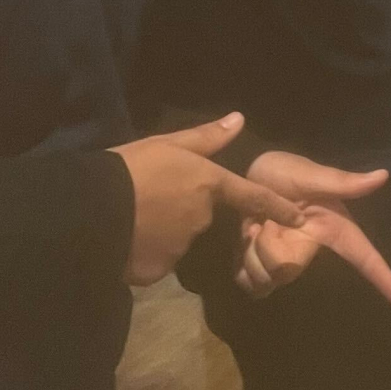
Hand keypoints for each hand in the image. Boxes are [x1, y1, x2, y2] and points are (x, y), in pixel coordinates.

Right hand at [114, 113, 309, 286]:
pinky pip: (156, 259)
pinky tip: (124, 240)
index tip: (299, 217)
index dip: (278, 207)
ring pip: (177, 239)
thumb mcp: (166, 144)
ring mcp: (181, 247)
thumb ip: (205, 137)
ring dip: (162, 231)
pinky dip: (145, 252)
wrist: (91, 209)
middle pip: (200, 216)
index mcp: (208, 184)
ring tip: (131, 218)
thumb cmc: (130, 168)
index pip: (252, 196)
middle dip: (182, 211)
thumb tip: (239, 119)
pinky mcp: (158, 270)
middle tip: (148, 199)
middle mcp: (202, 218)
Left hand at [234, 151, 390, 304]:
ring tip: (251, 228)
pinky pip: (251, 284)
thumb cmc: (283, 171)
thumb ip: (343, 182)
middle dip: (267, 248)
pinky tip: (243, 246)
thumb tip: (382, 175)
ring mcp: (285, 260)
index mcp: (330, 229)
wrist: (245, 175)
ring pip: (267, 278)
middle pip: (288, 270)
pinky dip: (242, 269)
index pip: (362, 255)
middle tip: (259, 222)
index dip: (384, 278)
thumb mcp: (310, 175)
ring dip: (250, 254)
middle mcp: (310, 250)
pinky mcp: (261, 265)